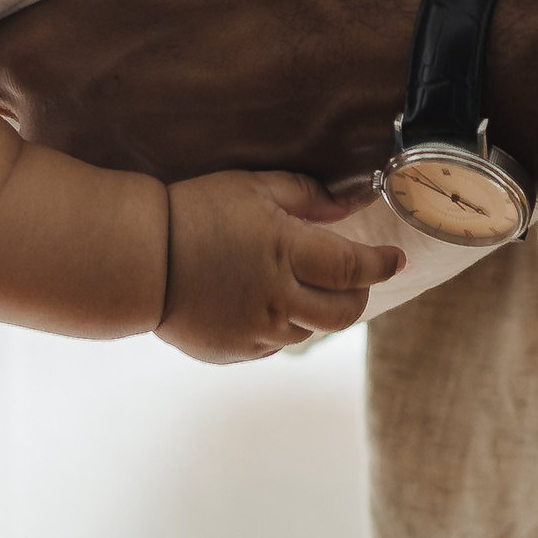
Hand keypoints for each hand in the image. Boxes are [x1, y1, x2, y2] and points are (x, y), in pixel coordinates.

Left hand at [0, 0, 424, 181]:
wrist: (389, 59)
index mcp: (41, 67)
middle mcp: (68, 141)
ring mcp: (126, 181)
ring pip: (46, 150)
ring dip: (39, 110)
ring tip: (42, 50)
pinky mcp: (182, 197)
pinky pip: (113, 177)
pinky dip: (105, 139)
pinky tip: (123, 93)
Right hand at [158, 170, 402, 361]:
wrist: (142, 257)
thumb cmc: (196, 210)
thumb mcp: (250, 186)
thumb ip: (304, 195)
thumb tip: (346, 208)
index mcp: (287, 251)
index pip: (354, 267)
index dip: (381, 264)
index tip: (395, 258)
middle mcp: (280, 298)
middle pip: (345, 311)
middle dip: (360, 294)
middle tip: (357, 278)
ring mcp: (260, 330)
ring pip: (311, 329)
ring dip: (318, 310)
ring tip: (300, 285)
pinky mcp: (239, 351)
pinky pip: (276, 343)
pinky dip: (283, 324)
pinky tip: (263, 301)